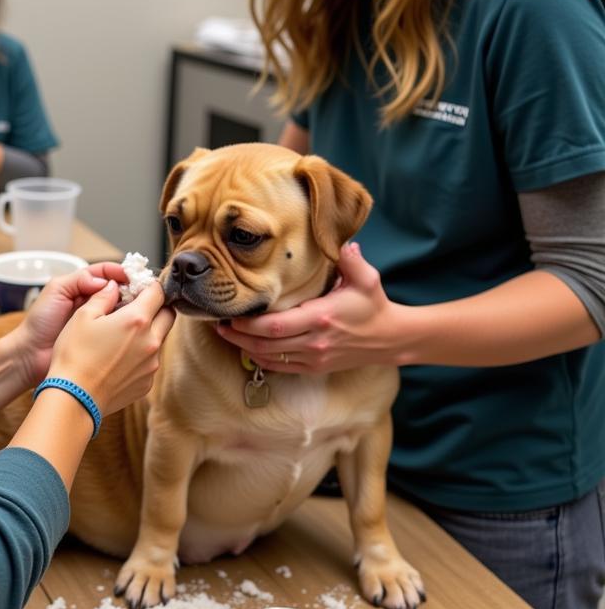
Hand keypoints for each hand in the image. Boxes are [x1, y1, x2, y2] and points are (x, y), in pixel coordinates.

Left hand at [9, 262, 129, 386]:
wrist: (31, 355)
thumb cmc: (39, 323)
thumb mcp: (55, 292)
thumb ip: (78, 280)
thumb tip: (104, 280)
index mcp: (80, 286)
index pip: (105, 273)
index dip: (119, 272)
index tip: (132, 276)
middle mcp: (90, 301)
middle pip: (116, 289)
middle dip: (130, 288)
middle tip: (143, 291)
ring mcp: (97, 321)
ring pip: (120, 308)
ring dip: (131, 306)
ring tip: (141, 307)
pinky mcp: (101, 339)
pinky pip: (118, 328)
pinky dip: (127, 324)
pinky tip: (134, 325)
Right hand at [46, 278, 175, 417]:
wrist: (74, 398)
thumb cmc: (75, 356)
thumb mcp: (83, 316)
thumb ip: (103, 296)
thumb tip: (113, 286)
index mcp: (137, 320)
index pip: (158, 292)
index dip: (149, 287)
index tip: (139, 288)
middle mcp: (151, 341)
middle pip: (168, 315)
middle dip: (156, 308)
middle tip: (136, 309)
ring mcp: (151, 365)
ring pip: (160, 339)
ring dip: (149, 333)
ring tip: (123, 337)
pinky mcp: (147, 383)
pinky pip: (151, 362)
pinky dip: (141, 356)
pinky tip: (119, 359)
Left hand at [214, 242, 404, 372]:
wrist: (390, 339)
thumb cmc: (373, 305)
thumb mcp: (366, 278)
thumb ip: (350, 259)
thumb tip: (341, 241)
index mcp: (321, 318)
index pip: (276, 326)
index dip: (249, 325)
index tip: (231, 314)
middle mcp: (314, 342)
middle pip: (266, 344)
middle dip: (238, 336)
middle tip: (218, 323)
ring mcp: (314, 358)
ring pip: (269, 359)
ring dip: (243, 348)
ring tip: (226, 333)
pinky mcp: (314, 367)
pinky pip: (279, 367)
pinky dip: (260, 359)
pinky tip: (246, 348)